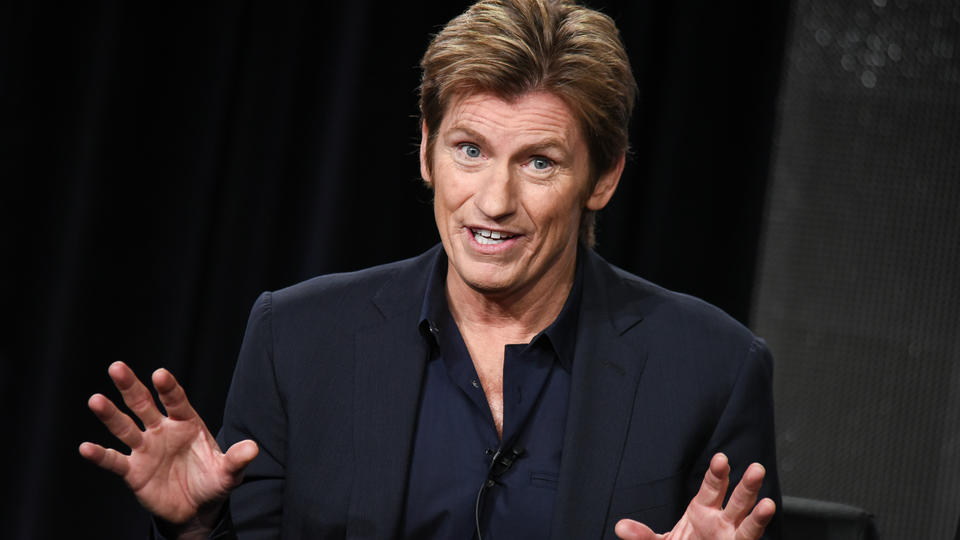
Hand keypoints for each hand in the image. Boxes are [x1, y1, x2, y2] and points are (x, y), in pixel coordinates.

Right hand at [79, 361, 257, 528]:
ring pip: (125, 428)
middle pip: (144, 404)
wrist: (197, 509)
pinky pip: (115, 461)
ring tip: (95, 400)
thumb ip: (237, 459)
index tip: (159, 374)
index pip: (176, 400)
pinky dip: (100, 455)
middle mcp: (163, 430)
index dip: (168, 388)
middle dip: (131, 387)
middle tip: (117, 367)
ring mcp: (146, 449)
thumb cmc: (213, 481)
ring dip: (110, 415)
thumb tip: (253, 448)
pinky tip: (85, 447)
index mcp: (187, 423)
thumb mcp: (229, 472)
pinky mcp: (134, 471)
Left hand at [614, 453, 774, 539]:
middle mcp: (722, 523)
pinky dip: (756, 530)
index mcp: (703, 511)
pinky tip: (764, 522)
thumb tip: (621, 527)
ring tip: (768, 503)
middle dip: (747, 486)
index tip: (721, 459)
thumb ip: (643, 536)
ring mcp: (731, 538)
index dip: (717, 474)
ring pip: (749, 525)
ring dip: (759, 515)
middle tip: (756, 468)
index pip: (712, 488)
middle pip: (737, 501)